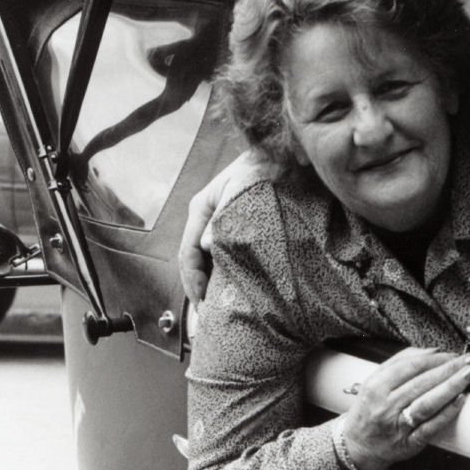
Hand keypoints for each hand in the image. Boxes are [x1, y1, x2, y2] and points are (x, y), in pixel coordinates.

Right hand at [179, 149, 273, 302]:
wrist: (281, 155)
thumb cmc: (261, 167)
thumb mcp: (241, 187)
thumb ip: (223, 216)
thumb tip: (208, 245)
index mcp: (201, 208)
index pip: (188, 251)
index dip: (192, 279)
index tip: (202, 301)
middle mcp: (206, 218)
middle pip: (194, 259)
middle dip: (197, 286)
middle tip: (207, 314)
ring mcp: (219, 223)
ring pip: (207, 259)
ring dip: (210, 282)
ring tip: (216, 307)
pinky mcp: (234, 228)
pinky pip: (223, 254)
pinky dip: (224, 273)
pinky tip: (231, 288)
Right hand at [339, 347, 469, 469]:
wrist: (358, 446)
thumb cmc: (370, 410)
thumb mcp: (374, 382)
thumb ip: (399, 363)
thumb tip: (433, 351)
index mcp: (376, 387)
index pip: (410, 366)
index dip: (436, 358)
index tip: (454, 353)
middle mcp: (386, 405)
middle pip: (422, 382)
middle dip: (450, 368)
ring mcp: (398, 425)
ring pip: (427, 403)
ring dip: (452, 386)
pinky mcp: (409, 443)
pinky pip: (430, 428)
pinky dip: (446, 414)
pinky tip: (460, 400)